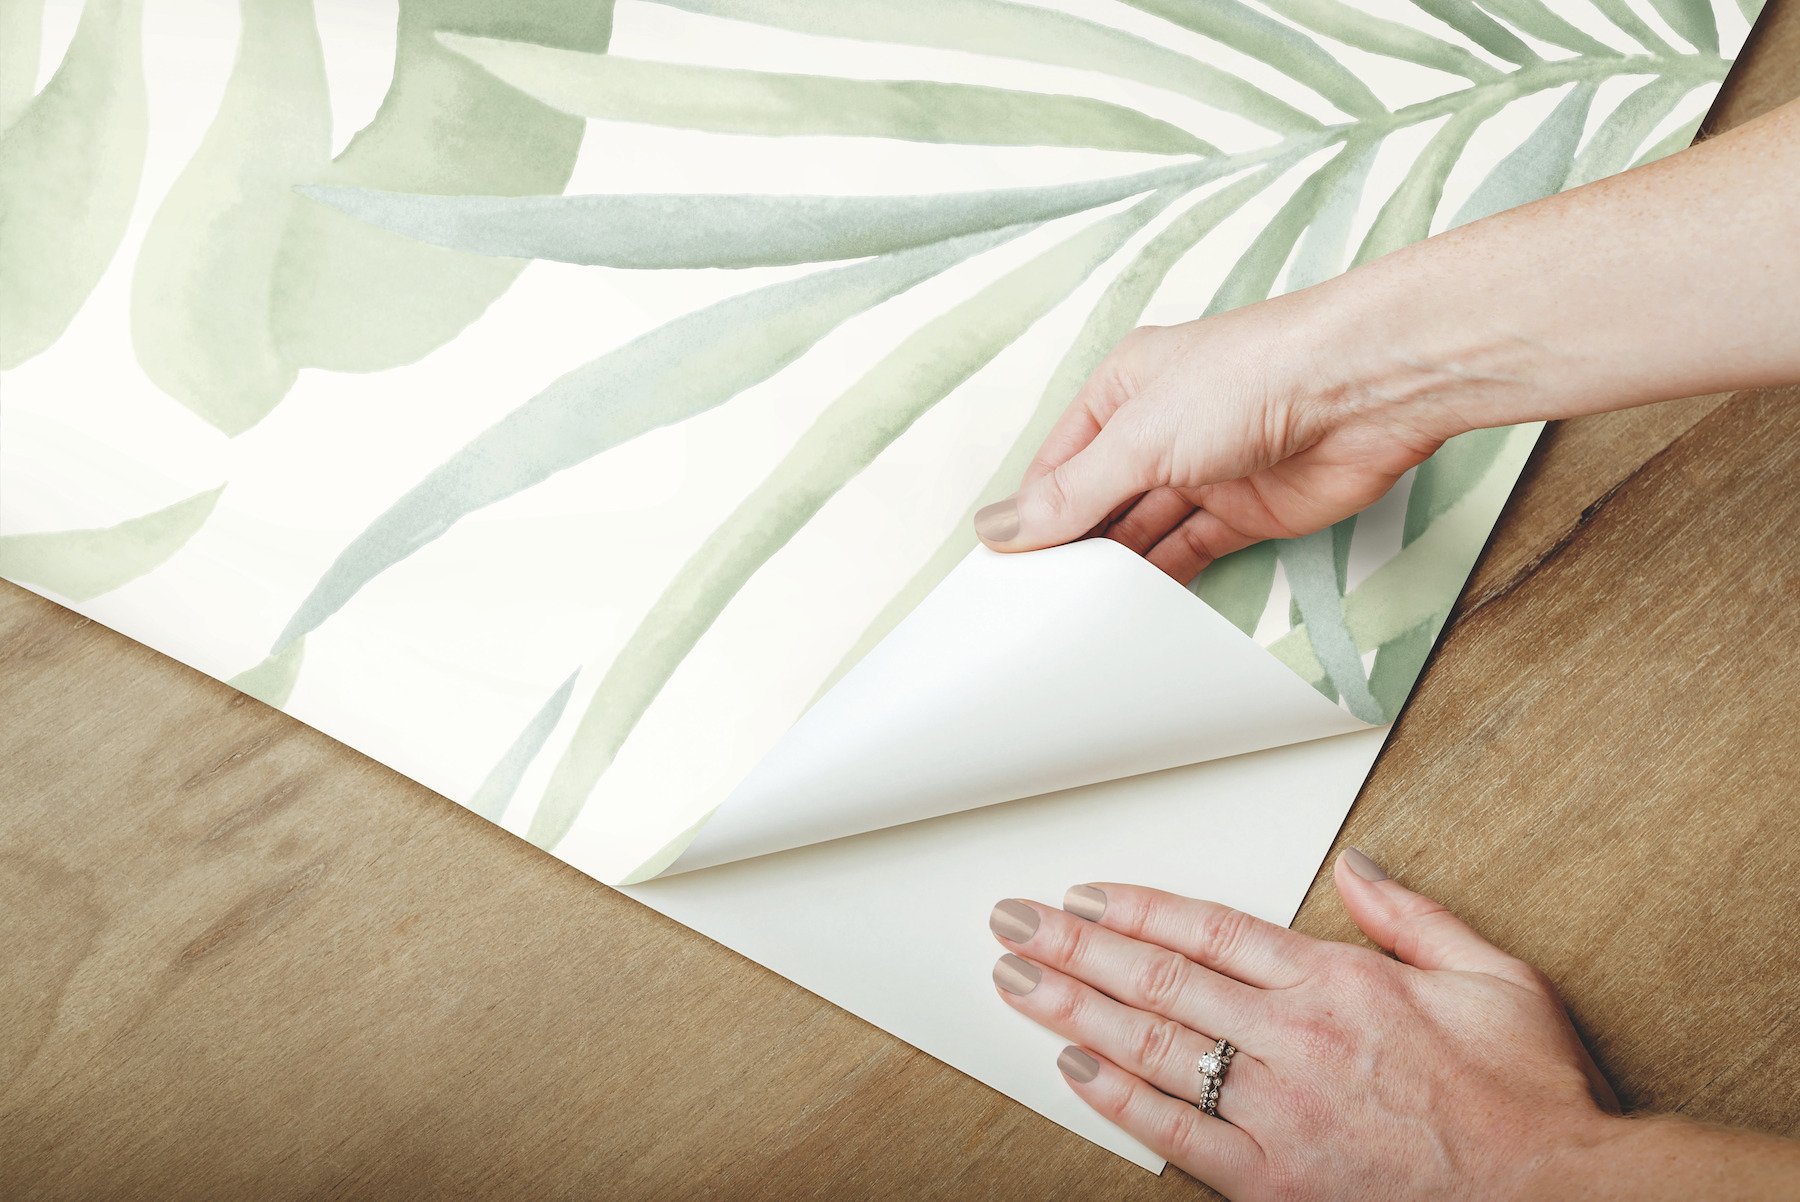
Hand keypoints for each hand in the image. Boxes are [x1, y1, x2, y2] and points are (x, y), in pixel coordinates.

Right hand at [972, 296, 1451, 583]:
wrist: (1363, 390)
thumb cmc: (1255, 375)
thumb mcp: (1138, 436)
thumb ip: (1072, 492)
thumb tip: (1001, 527)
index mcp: (1123, 391)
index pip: (1058, 464)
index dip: (1032, 515)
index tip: (1004, 569)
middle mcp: (1160, 430)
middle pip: (1098, 502)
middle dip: (1072, 546)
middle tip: (1037, 602)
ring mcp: (1203, 472)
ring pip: (1143, 532)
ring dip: (1116, 569)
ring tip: (1077, 614)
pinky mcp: (1246, 513)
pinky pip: (1190, 552)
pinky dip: (1164, 580)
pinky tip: (1135, 608)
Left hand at [986, 850, 1622, 1198]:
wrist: (1561, 1198)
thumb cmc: (1528, 1096)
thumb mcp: (1493, 975)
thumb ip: (1411, 915)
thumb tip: (1355, 867)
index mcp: (1338, 983)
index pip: (1208, 929)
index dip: (1135, 908)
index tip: (1084, 894)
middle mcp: (1296, 1041)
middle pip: (1160, 980)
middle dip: (1075, 947)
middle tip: (1016, 923)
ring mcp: (1279, 1113)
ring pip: (1153, 1049)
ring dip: (1074, 1010)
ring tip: (1018, 981)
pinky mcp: (1276, 1181)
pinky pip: (1177, 1136)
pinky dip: (1119, 1102)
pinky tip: (1074, 1071)